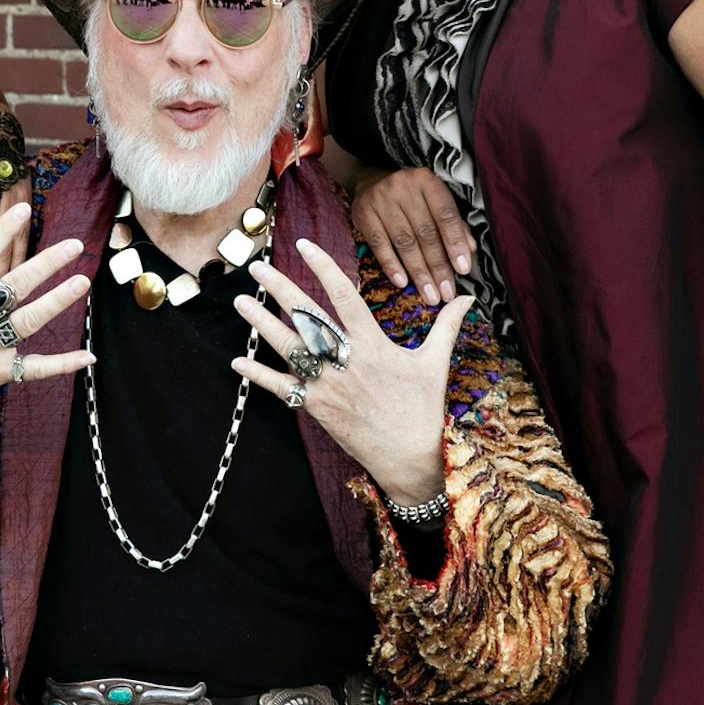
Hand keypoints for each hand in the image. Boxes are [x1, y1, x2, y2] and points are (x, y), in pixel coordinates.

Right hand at [0, 203, 92, 441]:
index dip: (2, 231)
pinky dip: (62, 364)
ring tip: (83, 282)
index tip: (23, 209)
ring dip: (58, 301)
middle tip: (74, 245)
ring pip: (30, 320)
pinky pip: (36, 367)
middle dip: (47, 263)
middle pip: (15, 285)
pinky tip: (87, 356)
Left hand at [232, 238, 470, 505]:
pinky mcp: (317, 408)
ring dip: (261, 323)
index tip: (303, 245)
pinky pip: (281, 388)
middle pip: (307, 317)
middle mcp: (347, 360)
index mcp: (374, 344)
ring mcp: (328, 384)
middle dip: (280, 289)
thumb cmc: (425, 409)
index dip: (323, 267)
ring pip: (288, 347)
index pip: (344, 295)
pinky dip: (258, 375)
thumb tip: (467, 296)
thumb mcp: (436, 363)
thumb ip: (446, 326)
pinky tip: (237, 360)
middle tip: (257, 268)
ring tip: (241, 301)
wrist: (412, 459)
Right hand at [352, 166, 473, 304]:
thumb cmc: (411, 197)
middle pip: (425, 233)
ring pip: (404, 242)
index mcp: (427, 181)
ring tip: (429, 294)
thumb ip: (453, 224)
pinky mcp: (363, 213)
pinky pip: (379, 244)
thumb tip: (469, 250)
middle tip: (446, 292)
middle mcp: (404, 186)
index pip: (446, 216)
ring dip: (419, 272)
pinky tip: (402, 282)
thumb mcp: (434, 201)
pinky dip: (391, 266)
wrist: (371, 181)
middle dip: (438, 266)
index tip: (463, 270)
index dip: (455, 244)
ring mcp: (381, 199)